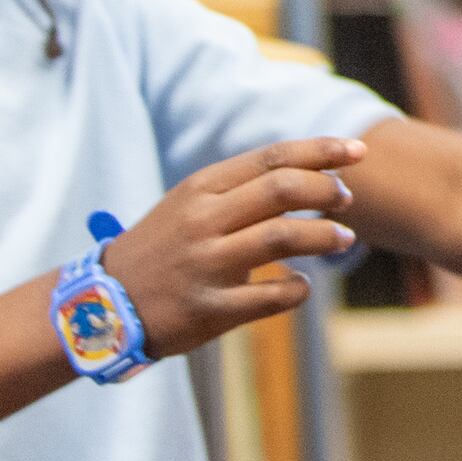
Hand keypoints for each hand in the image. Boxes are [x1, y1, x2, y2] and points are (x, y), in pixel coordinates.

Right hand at [97, 134, 362, 358]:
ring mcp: (207, 265)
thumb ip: (239, 187)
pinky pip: (273, 295)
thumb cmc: (161, 249)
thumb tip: (309, 170)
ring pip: (284, 236)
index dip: (321, 152)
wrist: (104, 304)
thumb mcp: (189, 204)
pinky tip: (302, 285)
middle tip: (347, 200)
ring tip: (344, 238)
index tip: (358, 151)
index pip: (272, 157)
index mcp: (200, 188)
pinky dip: (298, 288)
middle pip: (283, 189)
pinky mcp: (211, 309)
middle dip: (327, 190)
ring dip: (325, 235)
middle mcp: (203, 221)